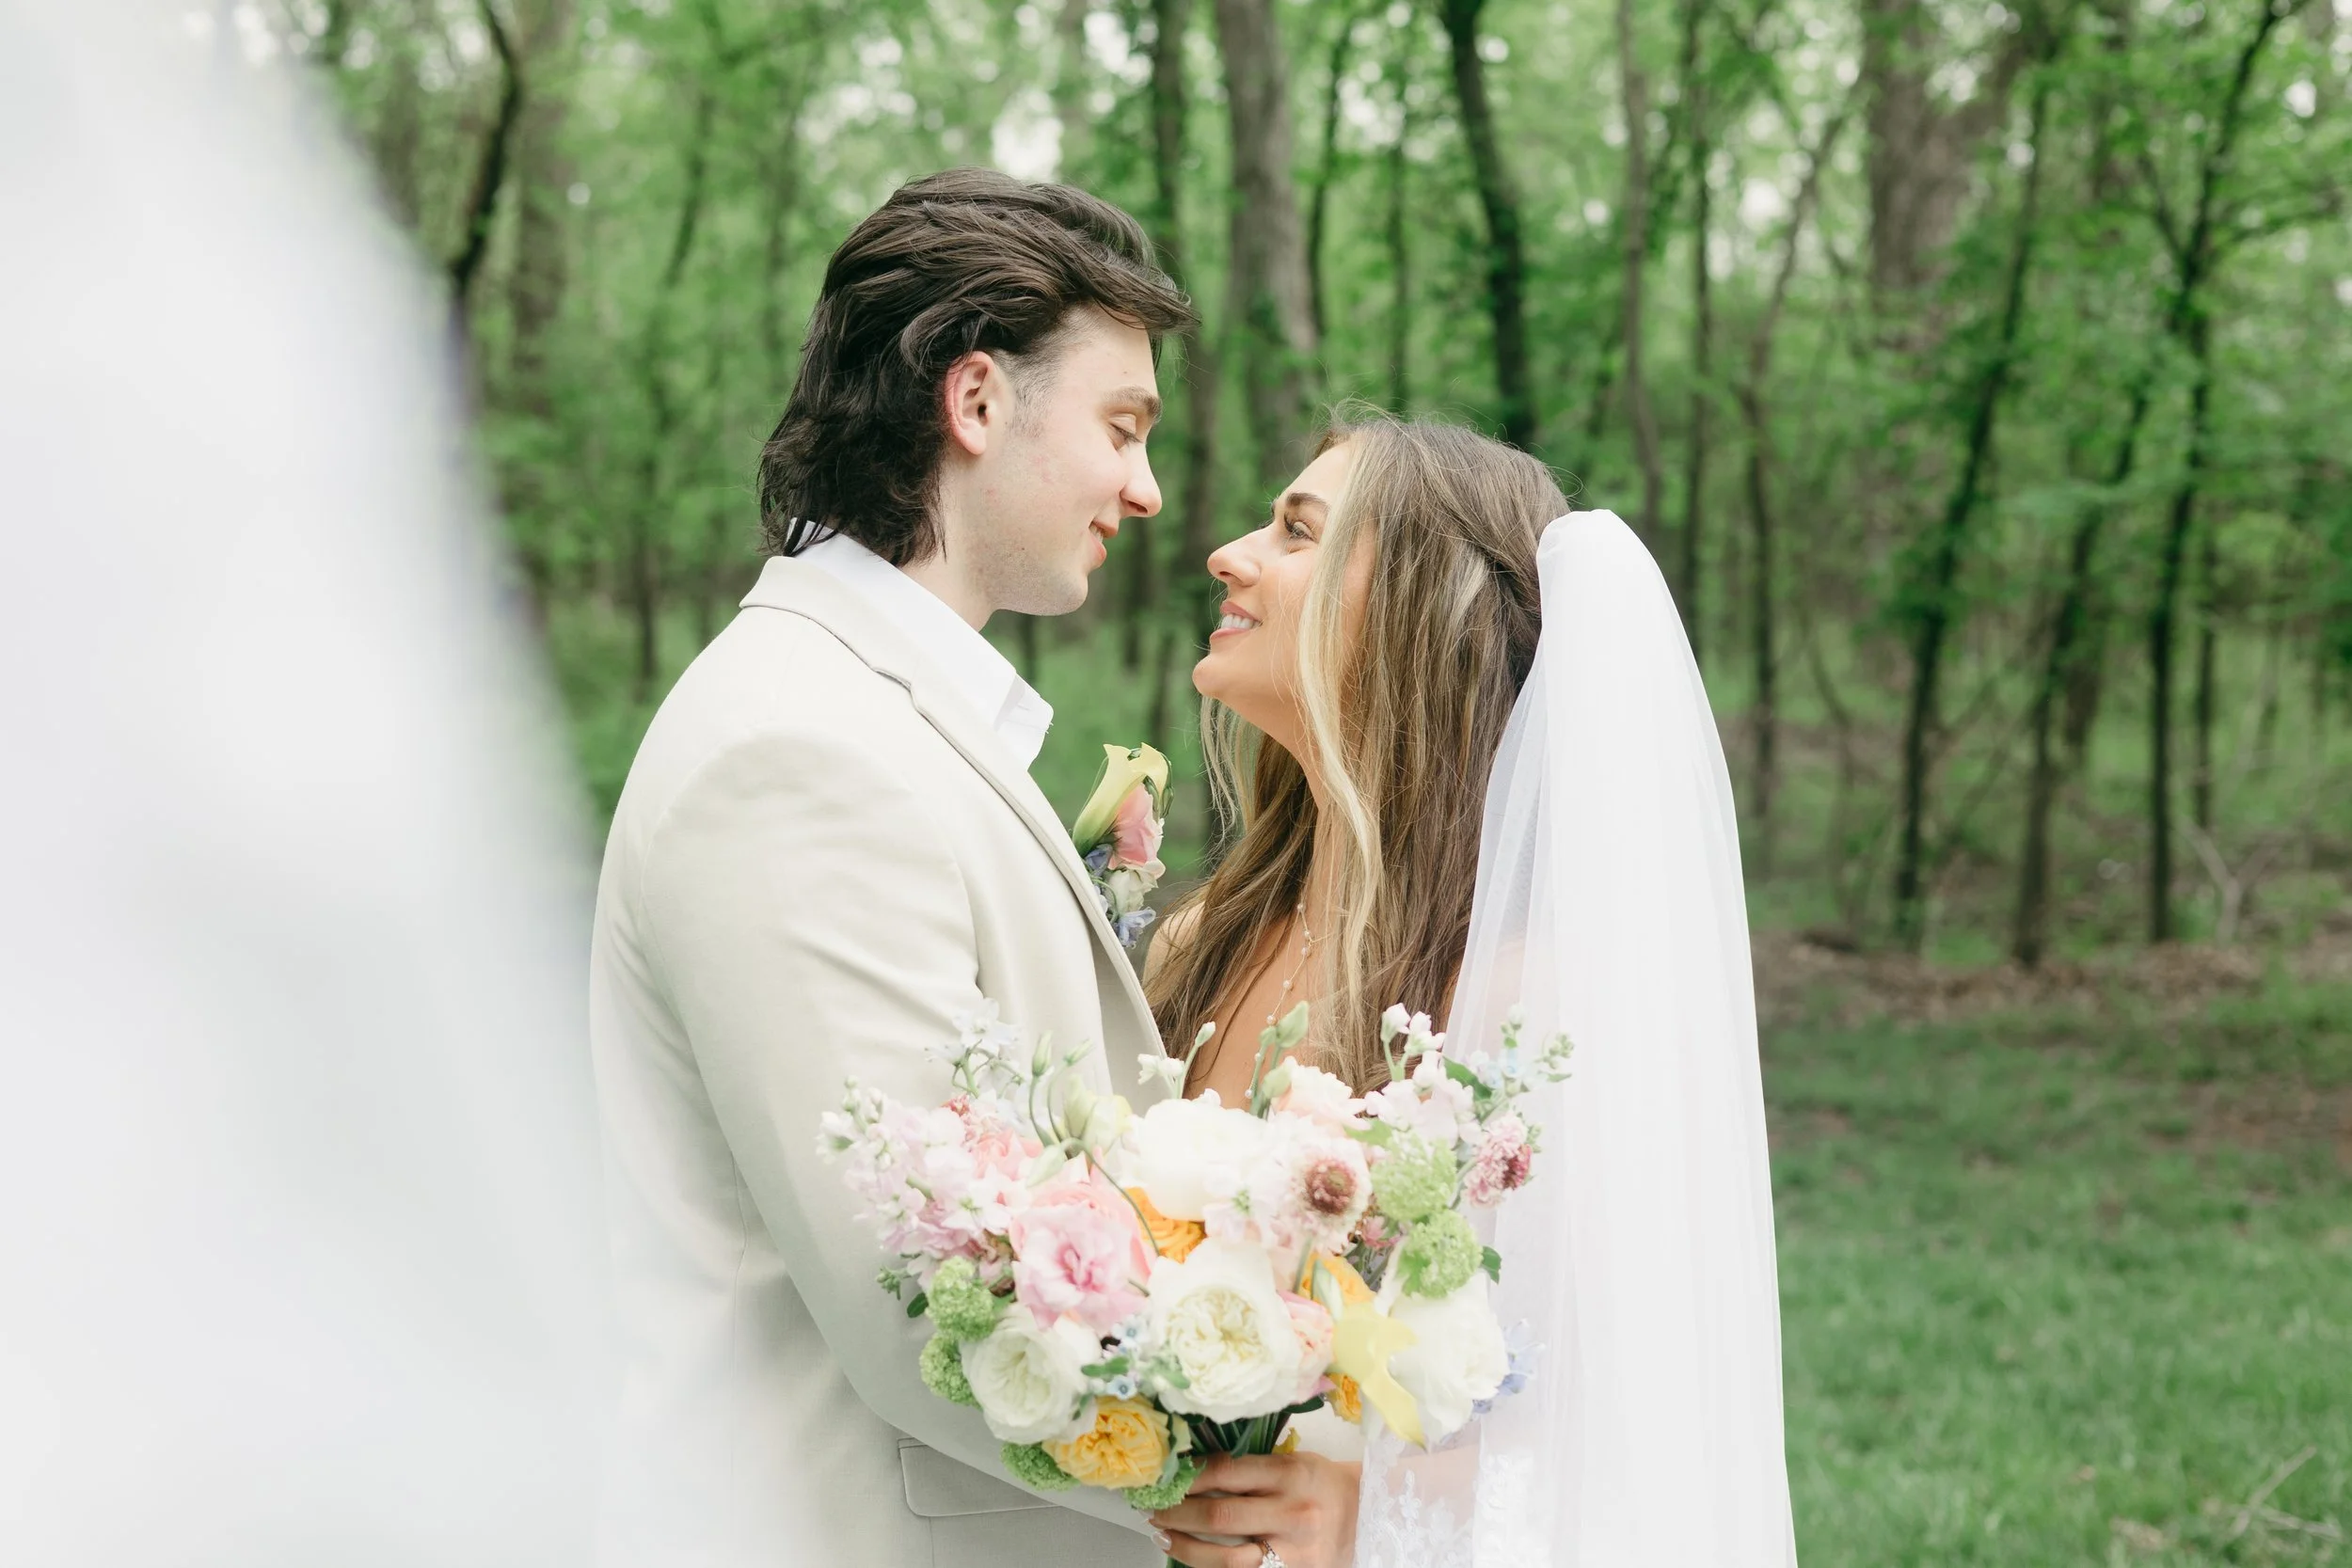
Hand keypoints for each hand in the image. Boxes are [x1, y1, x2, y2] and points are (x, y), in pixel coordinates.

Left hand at [1149, 1452, 1358, 1567]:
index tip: (1164, 1477)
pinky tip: (1192, 1558)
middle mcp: (1293, 1512)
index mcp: (1291, 1473)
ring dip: (1186, 1547)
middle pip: (1219, 1515)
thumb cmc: (1322, 1485)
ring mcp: (1294, 1552)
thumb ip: (1252, 1467)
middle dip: (1176, 1513)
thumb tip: (1192, 1469)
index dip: (1188, 1476)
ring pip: (1226, 1558)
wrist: (1368, 1518)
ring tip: (1163, 1536)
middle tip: (1152, 1509)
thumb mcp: (1294, 1463)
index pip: (1227, 1471)